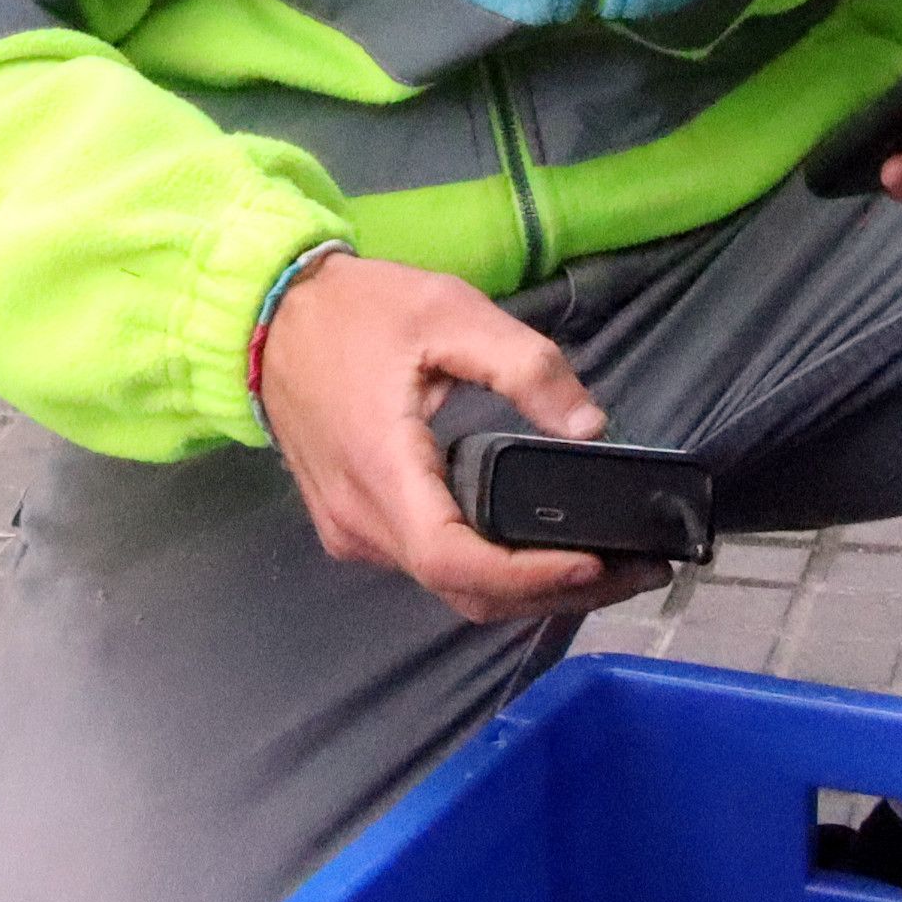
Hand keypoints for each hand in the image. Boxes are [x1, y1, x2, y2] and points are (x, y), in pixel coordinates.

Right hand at [256, 253, 667, 624]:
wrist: (267, 314)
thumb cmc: (357, 311)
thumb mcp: (450, 312)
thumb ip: (525, 365)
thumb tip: (591, 426)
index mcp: (381, 471)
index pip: (455, 563)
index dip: (530, 576)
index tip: (597, 561)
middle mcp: (361, 522)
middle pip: (463, 591)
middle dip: (553, 591)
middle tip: (635, 570)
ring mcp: (351, 530)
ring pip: (448, 587)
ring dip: (526, 587)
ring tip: (605, 563)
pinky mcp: (353, 525)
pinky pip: (429, 566)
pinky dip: (490, 571)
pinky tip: (539, 548)